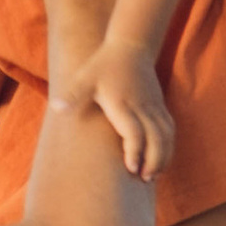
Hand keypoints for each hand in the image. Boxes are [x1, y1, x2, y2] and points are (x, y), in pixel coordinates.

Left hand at [86, 37, 177, 181]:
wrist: (131, 47)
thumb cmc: (104, 65)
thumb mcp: (85, 77)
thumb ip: (73, 95)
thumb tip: (56, 107)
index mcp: (123, 104)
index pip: (134, 132)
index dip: (135, 151)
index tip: (131, 168)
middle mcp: (142, 107)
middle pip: (157, 138)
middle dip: (153, 160)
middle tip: (144, 178)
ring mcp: (154, 107)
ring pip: (166, 136)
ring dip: (163, 156)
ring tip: (153, 175)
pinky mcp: (159, 106)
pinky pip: (169, 130)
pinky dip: (168, 147)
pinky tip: (161, 160)